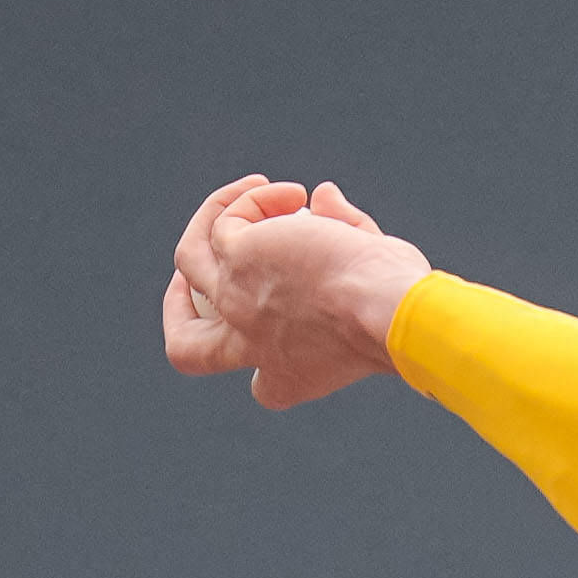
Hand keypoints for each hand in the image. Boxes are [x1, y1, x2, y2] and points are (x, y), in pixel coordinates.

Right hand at [161, 174, 431, 409]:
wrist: (385, 307)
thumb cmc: (397, 308)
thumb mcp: (375, 281)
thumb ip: (349, 236)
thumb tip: (325, 197)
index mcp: (291, 376)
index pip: (261, 385)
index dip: (263, 362)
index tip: (288, 326)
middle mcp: (252, 345)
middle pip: (185, 347)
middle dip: (180, 310)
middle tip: (203, 273)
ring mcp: (235, 300)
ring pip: (189, 259)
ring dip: (214, 218)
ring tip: (258, 192)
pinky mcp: (236, 256)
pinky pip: (226, 219)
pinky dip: (251, 198)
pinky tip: (291, 192)